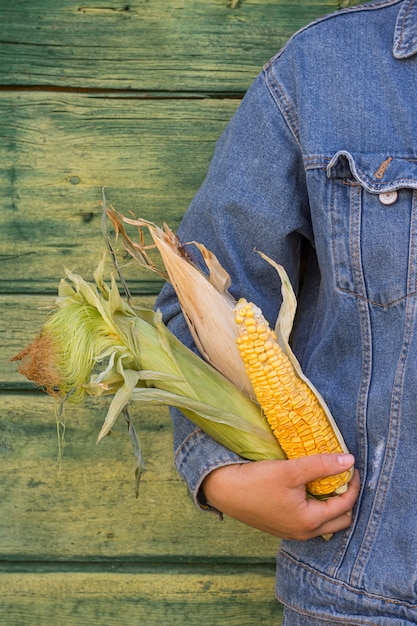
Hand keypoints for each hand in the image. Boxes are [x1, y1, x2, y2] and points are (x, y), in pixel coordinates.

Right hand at [201, 454, 359, 540]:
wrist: (222, 489)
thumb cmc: (256, 481)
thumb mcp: (291, 470)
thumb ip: (321, 465)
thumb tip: (350, 460)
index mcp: (308, 521)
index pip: (345, 505)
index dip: (353, 485)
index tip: (351, 466)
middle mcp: (302, 533)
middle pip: (339, 520)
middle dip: (346, 498)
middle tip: (342, 476)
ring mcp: (290, 532)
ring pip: (324, 522)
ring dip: (331, 504)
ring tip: (326, 481)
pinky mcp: (280, 526)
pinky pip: (308, 521)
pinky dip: (315, 507)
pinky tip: (307, 490)